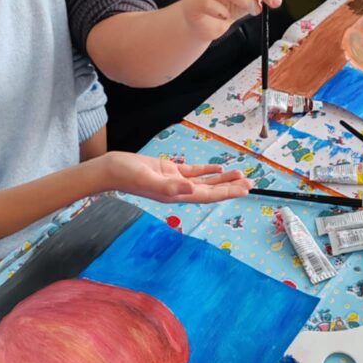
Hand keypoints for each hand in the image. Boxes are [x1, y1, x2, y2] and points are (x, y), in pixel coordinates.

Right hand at [104, 152, 252, 203]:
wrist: (111, 169)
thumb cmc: (126, 175)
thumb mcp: (148, 179)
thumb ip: (170, 185)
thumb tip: (191, 188)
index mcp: (176, 194)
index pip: (208, 195)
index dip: (227, 193)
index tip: (244, 190)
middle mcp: (179, 190)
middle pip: (211, 190)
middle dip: (231, 187)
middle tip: (251, 183)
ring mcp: (175, 180)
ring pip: (205, 181)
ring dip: (222, 179)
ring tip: (240, 175)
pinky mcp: (169, 170)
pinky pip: (193, 172)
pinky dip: (207, 170)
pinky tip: (218, 167)